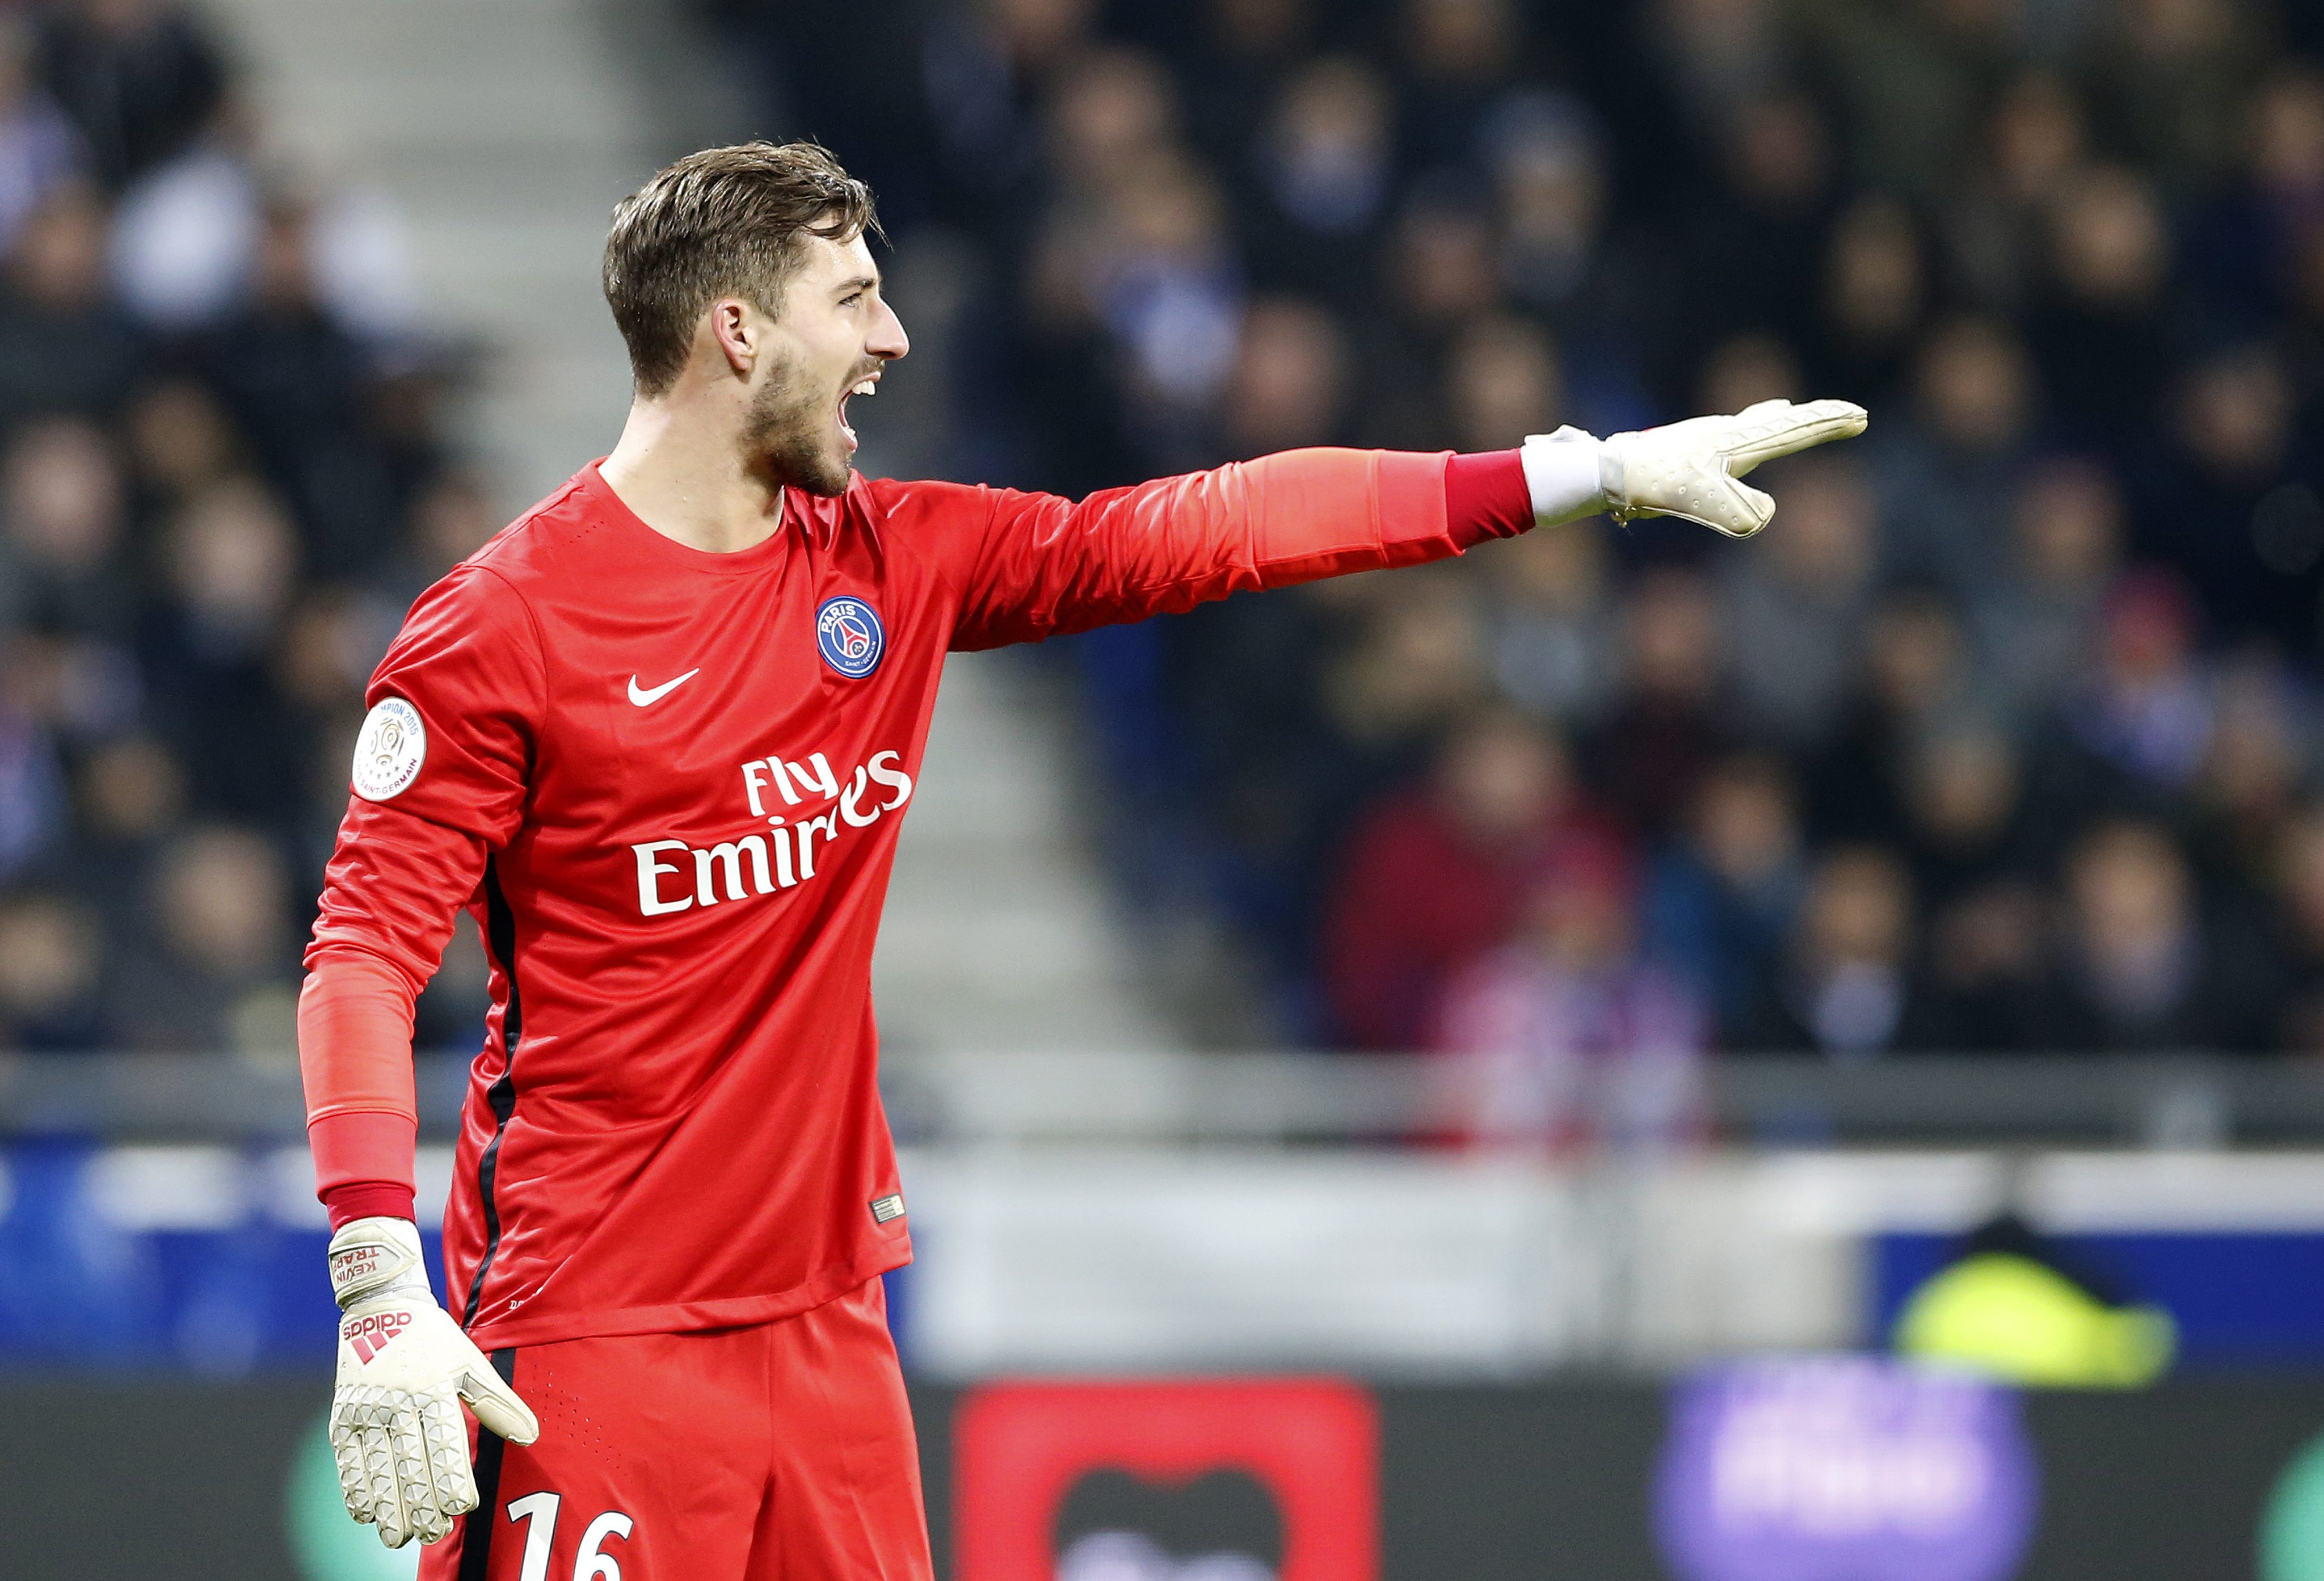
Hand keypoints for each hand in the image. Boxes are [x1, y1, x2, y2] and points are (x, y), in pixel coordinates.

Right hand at [328, 1216, 539, 1547]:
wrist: (381, 1306)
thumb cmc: (434, 1339)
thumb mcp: (470, 1362)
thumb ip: (498, 1402)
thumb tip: (531, 1435)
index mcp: (433, 1389)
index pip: (444, 1444)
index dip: (452, 1479)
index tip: (462, 1507)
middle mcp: (397, 1402)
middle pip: (409, 1465)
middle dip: (421, 1505)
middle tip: (434, 1533)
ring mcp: (366, 1411)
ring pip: (377, 1470)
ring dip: (388, 1507)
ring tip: (400, 1537)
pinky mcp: (342, 1417)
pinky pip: (348, 1462)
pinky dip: (355, 1491)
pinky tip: (366, 1515)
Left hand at [1524, 398, 1869, 538]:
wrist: (1610, 471)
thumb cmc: (1656, 484)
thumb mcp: (1702, 503)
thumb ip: (1738, 512)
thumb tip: (1763, 517)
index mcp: (1737, 440)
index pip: (1794, 429)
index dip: (1829, 424)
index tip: (1861, 416)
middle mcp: (1727, 432)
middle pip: (1782, 422)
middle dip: (1816, 419)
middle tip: (1849, 413)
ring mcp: (1708, 437)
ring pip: (1754, 424)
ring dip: (1781, 419)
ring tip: (1789, 411)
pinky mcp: (1691, 447)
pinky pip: (1731, 434)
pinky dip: (1748, 428)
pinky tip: (1738, 433)